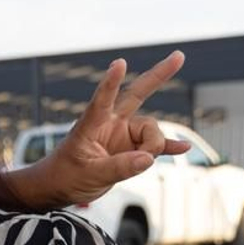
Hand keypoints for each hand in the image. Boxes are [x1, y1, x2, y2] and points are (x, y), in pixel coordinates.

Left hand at [24, 51, 190, 207]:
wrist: (59, 187)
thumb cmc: (65, 176)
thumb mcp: (90, 175)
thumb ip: (119, 167)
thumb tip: (148, 158)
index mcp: (91, 124)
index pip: (102, 100)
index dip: (110, 82)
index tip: (120, 63)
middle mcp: (110, 123)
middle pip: (136, 95)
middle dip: (158, 76)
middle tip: (179, 56)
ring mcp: (122, 135)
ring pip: (150, 130)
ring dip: (154, 146)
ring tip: (142, 163)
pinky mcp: (131, 149)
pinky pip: (155, 145)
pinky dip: (168, 146)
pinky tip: (184, 147)